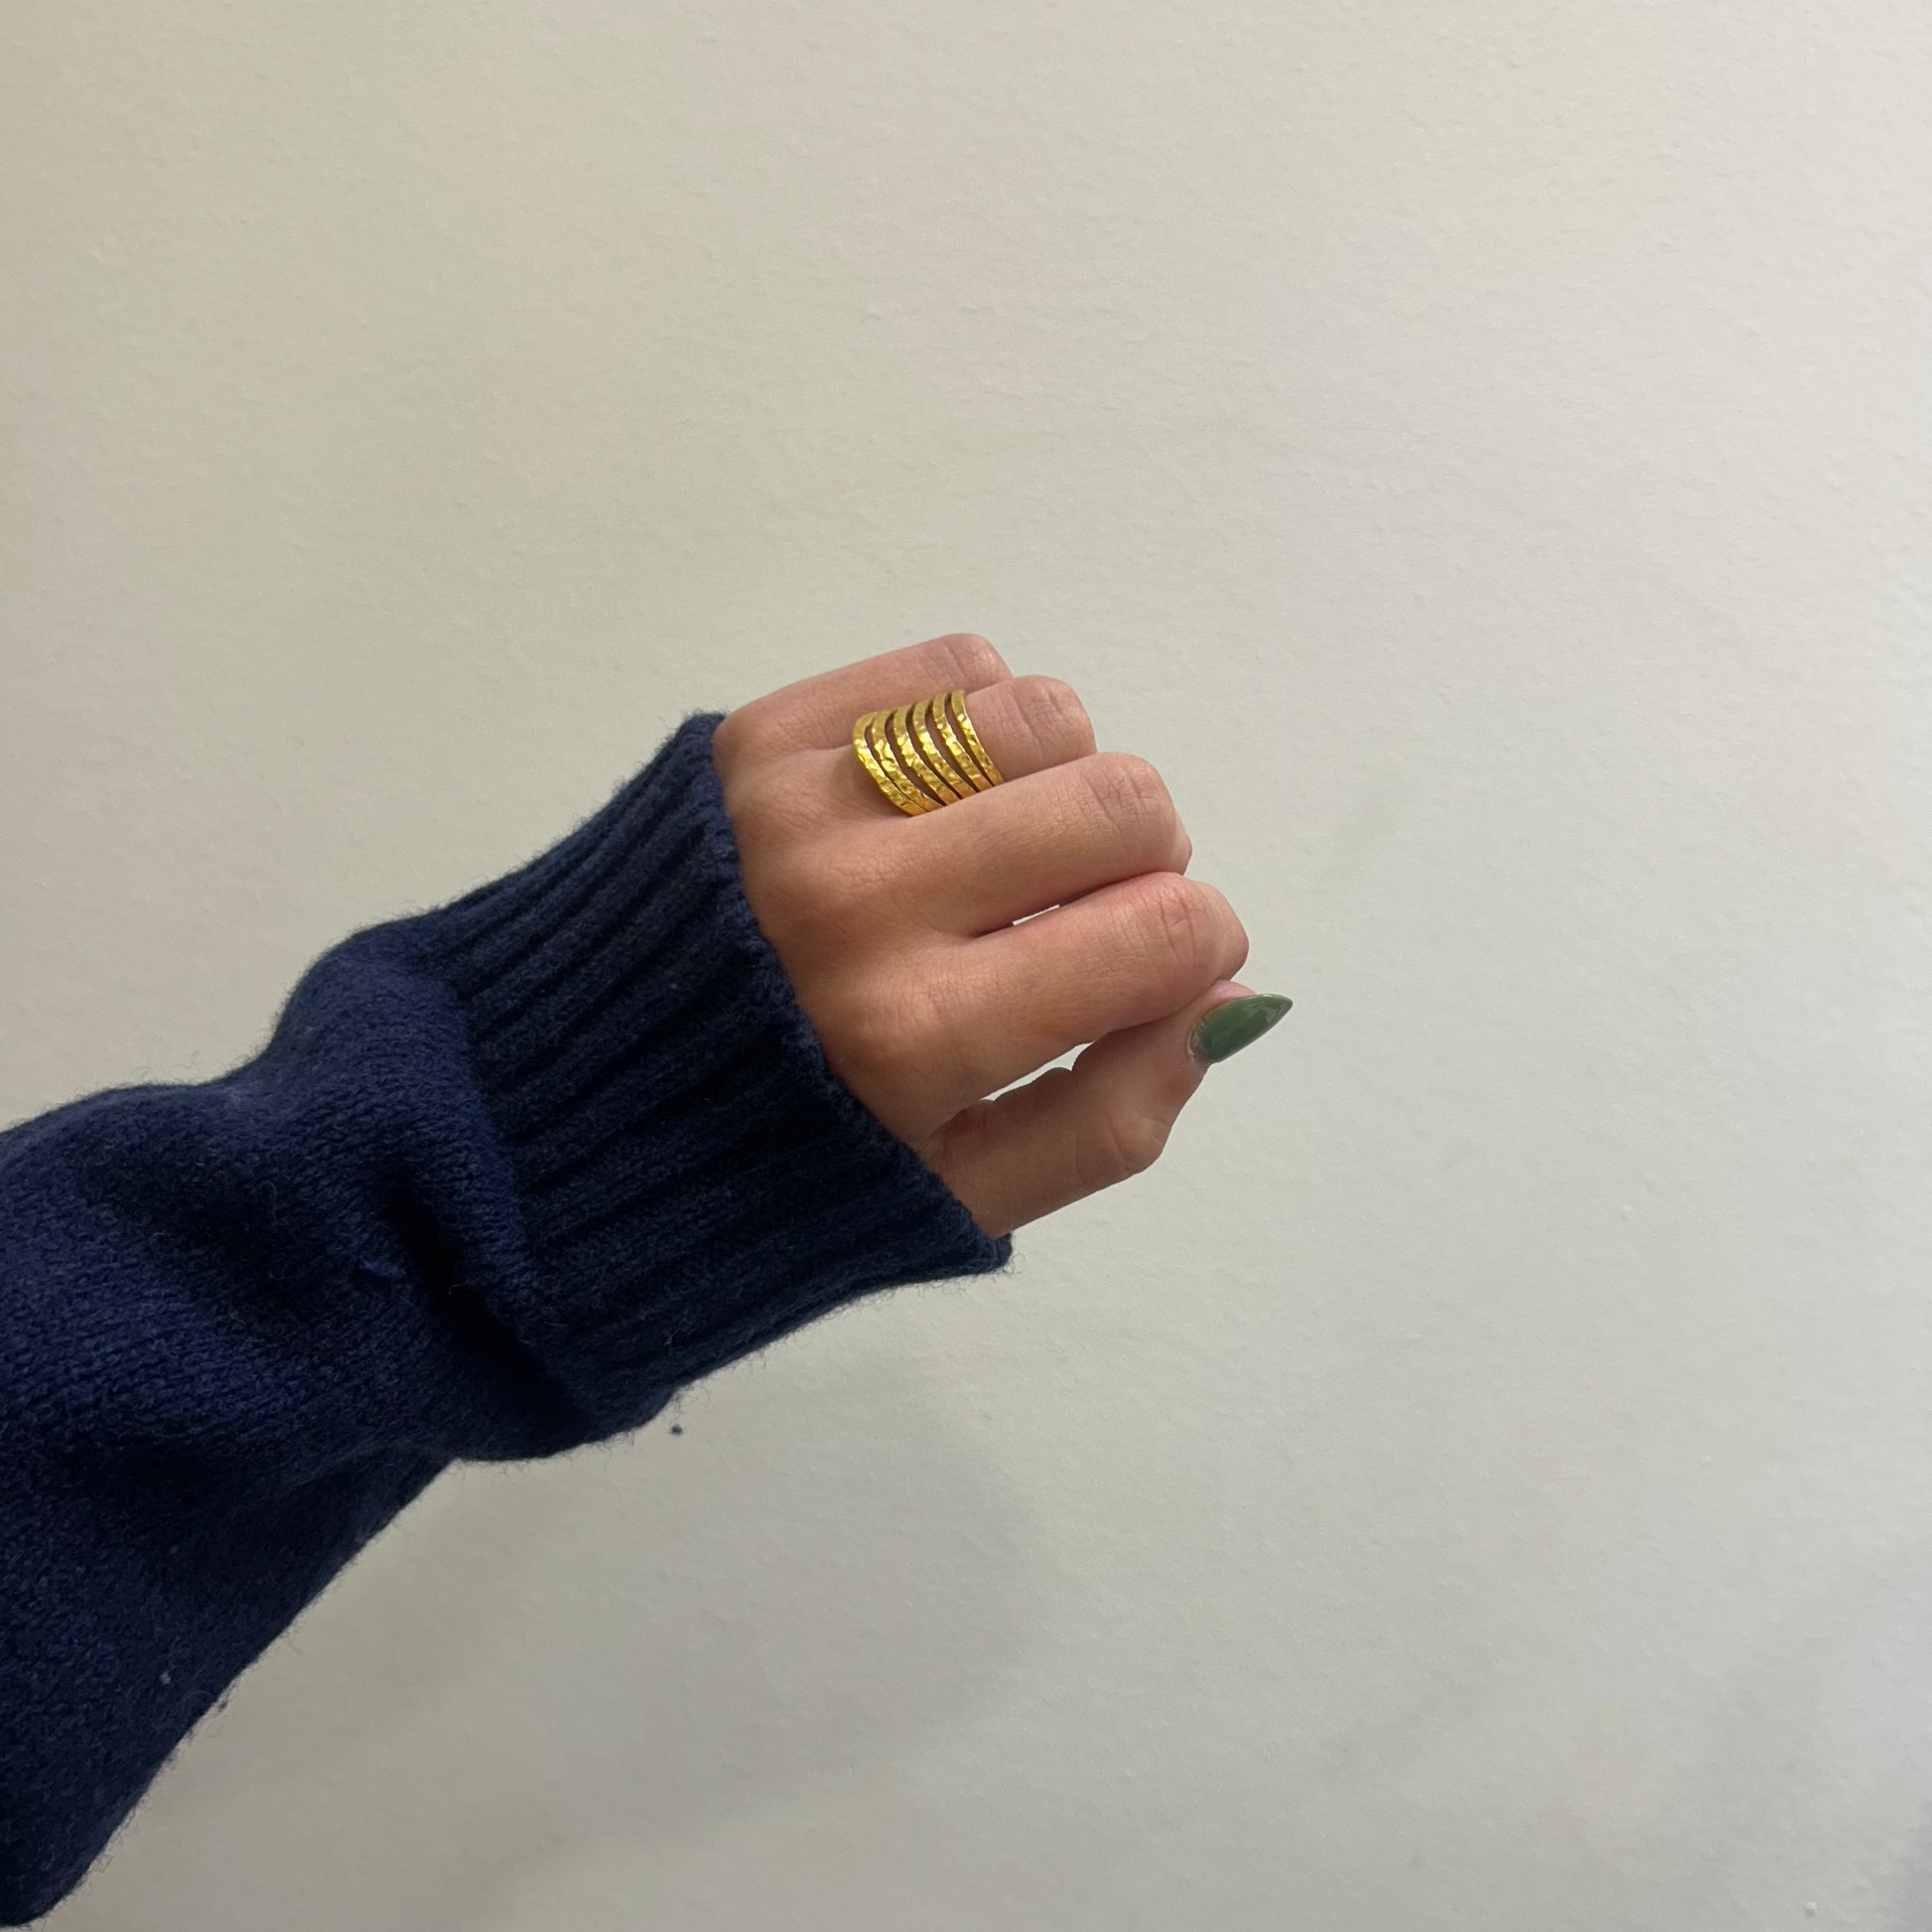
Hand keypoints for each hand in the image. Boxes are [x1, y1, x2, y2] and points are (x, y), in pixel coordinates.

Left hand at [709, 632, 1283, 1239]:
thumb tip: (1226, 999)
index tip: (1163, 965)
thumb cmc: (767, 1176)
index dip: (1202, 945)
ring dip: (1066, 778)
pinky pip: (947, 669)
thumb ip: (1110, 1117)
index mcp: (920, 1040)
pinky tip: (946, 797)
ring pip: (1041, 714)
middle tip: (1088, 908)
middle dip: (1150, 857)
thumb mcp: (950, 1204)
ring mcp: (801, 802)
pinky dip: (984, 722)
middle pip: (1120, 802)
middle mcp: (861, 903)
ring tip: (1009, 847)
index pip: (1165, 932)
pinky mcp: (756, 734)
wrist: (550, 1103)